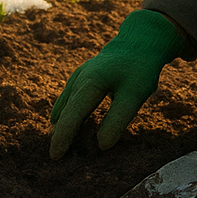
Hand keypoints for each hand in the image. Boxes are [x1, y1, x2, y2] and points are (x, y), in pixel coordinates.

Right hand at [49, 9, 182, 157]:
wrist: (141, 40)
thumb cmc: (140, 67)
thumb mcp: (134, 95)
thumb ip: (117, 119)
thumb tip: (101, 145)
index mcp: (89, 83)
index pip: (72, 116)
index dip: (63, 137)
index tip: (55, 157)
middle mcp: (79, 79)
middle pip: (65, 111)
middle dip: (59, 134)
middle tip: (55, 157)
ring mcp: (80, 75)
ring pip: (65, 103)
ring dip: (62, 123)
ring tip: (58, 145)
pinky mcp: (84, 75)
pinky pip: (69, 97)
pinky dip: (66, 112)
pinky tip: (64, 121)